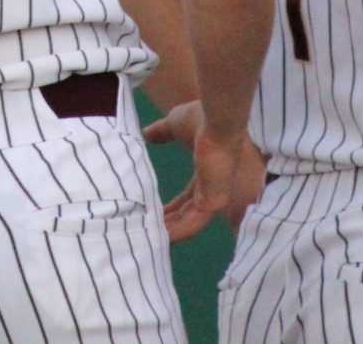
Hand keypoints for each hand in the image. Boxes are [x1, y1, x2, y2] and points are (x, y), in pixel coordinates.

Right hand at [145, 104, 264, 241]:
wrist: (216, 120)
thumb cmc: (201, 120)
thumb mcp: (174, 125)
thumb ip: (161, 132)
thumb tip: (146, 133)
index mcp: (205, 174)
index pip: (186, 200)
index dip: (170, 209)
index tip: (152, 214)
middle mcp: (211, 189)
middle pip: (186, 215)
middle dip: (167, 224)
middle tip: (146, 233)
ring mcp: (213, 197)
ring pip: (188, 223)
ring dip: (169, 232)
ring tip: (149, 242)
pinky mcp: (213, 203)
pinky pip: (193, 224)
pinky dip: (176, 232)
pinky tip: (160, 238)